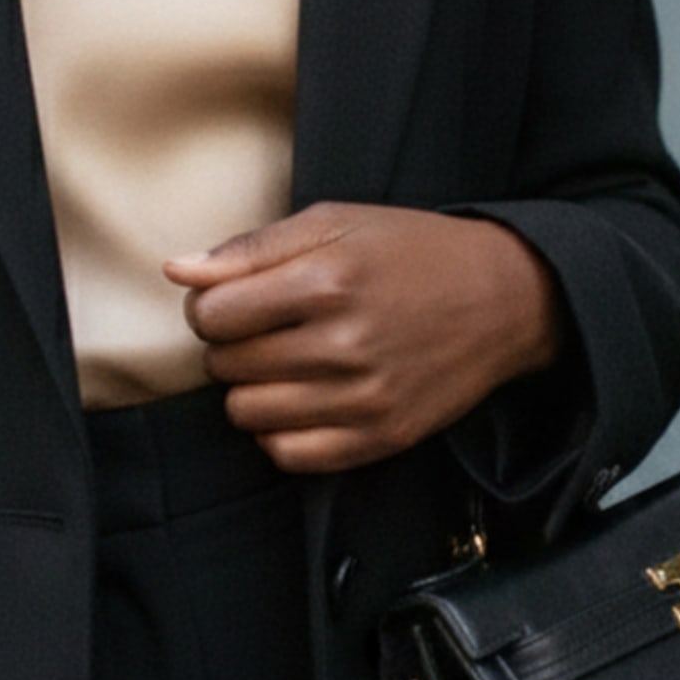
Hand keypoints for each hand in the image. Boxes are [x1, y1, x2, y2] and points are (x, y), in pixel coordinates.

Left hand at [163, 203, 565, 471]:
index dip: (210, 305)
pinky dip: (280, 430)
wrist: (503, 298)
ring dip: (251, 388)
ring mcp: (364, 398)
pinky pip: (288, 455)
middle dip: (231, 345)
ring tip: (284, 362)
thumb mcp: (334, 224)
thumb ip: (249, 248)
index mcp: (327, 280)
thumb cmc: (412, 251)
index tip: (234, 299)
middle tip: (266, 327)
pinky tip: (301, 399)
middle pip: (225, 365)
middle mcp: (344, 344)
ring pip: (247, 413)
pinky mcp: (382, 436)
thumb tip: (176, 271)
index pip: (211, 314)